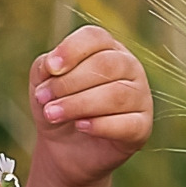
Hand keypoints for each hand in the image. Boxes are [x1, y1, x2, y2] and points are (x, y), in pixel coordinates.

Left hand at [29, 26, 152, 186]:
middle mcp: (129, 67)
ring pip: (116, 94)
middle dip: (69, 82)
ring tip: (52, 114)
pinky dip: (100, 125)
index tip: (50, 68)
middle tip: (43, 98)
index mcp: (106, 48)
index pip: (95, 38)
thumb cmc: (57, 105)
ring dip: (78, 104)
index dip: (72, 50)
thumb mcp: (43, 83)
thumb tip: (51, 66)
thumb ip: (45, 67)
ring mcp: (140, 96)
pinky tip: (81, 126)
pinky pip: (127, 123)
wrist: (64, 148)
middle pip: (106, 65)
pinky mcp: (142, 126)